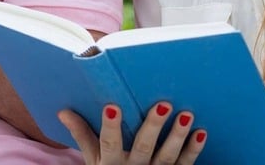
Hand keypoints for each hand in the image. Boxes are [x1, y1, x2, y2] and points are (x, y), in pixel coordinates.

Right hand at [58, 103, 206, 164]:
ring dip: (177, 137)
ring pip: (167, 158)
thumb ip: (82, 135)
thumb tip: (63, 111)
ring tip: (186, 115)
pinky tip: (201, 132)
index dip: (111, 126)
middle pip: (143, 149)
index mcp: (111, 163)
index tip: (112, 106)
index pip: (109, 143)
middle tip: (163, 104)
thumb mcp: (93, 160)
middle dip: (153, 127)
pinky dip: (193, 150)